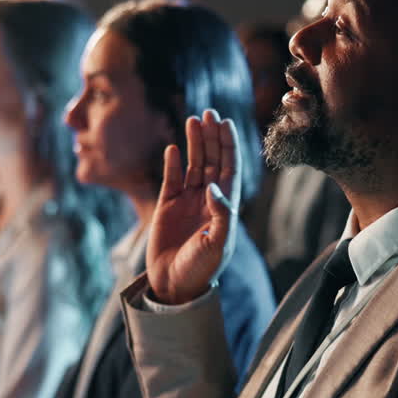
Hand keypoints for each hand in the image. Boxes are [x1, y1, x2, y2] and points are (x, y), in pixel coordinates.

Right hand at [146, 109, 241, 304]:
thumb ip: (221, 214)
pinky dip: (173, 163)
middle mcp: (208, 200)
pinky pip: (171, 179)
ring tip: (193, 120)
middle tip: (210, 113)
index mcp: (225, 206)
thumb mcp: (218, 244)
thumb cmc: (202, 268)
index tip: (226, 123)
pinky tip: (174, 148)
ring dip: (194, 144)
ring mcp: (187, 201)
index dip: (229, 145)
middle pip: (212, 160)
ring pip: (193, 165)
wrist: (174, 285)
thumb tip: (213, 185)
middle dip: (212, 137)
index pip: (230, 168)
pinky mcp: (167, 207)